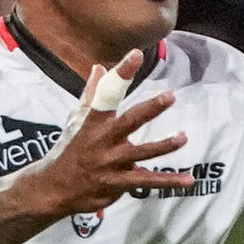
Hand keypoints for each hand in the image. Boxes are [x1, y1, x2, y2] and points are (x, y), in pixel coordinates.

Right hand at [29, 50, 195, 214]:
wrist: (54, 188)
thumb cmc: (68, 149)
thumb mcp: (76, 119)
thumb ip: (92, 94)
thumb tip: (100, 67)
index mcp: (93, 120)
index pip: (108, 92)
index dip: (122, 73)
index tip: (136, 55)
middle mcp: (103, 140)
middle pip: (130, 121)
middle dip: (151, 108)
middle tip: (170, 96)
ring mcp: (111, 163)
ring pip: (142, 153)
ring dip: (164, 145)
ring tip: (183, 137)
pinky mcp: (118, 184)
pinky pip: (147, 182)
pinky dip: (168, 181)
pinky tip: (189, 180)